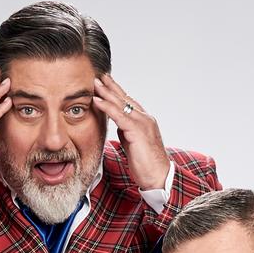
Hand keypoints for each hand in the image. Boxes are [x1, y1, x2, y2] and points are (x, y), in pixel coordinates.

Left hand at [92, 74, 169, 189]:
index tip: (106, 83)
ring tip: (95, 83)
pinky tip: (97, 101)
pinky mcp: (137, 131)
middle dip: (111, 87)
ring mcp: (142, 123)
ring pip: (121, 104)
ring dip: (106, 92)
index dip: (117, 92)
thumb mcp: (133, 144)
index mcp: (144, 121)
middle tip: (99, 76)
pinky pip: (118, 115)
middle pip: (125, 99)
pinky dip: (107, 107)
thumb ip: (126, 132)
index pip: (128, 103)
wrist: (158, 176)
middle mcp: (145, 118)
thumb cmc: (146, 164)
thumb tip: (118, 126)